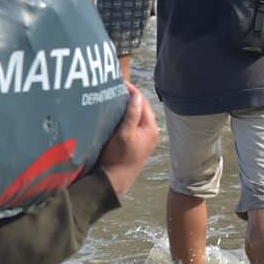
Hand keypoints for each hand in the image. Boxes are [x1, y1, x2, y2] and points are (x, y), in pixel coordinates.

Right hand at [98, 84, 158, 198]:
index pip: (142, 102)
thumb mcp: (124, 134)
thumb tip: (136, 95)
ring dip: (126, 107)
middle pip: (140, 108)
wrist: (114, 180)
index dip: (132, 91)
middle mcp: (150, 132)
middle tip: (114, 89)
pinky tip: (114, 114)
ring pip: (136, 116)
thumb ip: (132, 114)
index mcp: (150, 128)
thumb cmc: (118, 158)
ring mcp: (143, 138)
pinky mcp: (135, 142)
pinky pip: (132, 123)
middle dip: (129, 98)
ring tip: (113, 98)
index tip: (119, 83)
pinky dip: (125, 116)